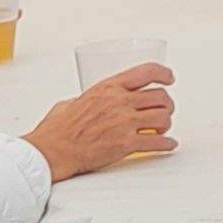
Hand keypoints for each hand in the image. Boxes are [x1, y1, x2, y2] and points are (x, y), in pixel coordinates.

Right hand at [24, 67, 175, 178]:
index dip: (163, 73)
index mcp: (108, 87)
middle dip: (167, 104)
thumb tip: (94, 100)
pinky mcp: (126, 144)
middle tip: (165, 110)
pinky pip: (157, 142)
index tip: (169, 78)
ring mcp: (124, 122)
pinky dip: (167, 143)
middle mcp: (119, 102)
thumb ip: (91, 98)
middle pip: (160, 97)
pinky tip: (168, 144)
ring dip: (166, 123)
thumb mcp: (74, 101)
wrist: (52, 151)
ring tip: (162, 128)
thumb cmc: (58, 129)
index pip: (146, 72)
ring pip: (163, 117)